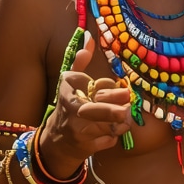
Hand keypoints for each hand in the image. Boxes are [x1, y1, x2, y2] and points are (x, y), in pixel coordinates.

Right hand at [39, 33, 132, 175]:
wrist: (56, 141)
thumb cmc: (69, 106)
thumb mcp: (70, 83)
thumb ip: (80, 62)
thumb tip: (90, 36)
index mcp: (69, 89)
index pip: (95, 86)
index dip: (110, 89)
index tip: (122, 89)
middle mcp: (71, 109)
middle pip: (98, 109)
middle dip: (116, 108)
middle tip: (127, 106)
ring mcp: (77, 130)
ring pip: (108, 126)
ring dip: (120, 124)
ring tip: (122, 120)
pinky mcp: (85, 147)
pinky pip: (108, 141)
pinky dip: (113, 138)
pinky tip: (109, 134)